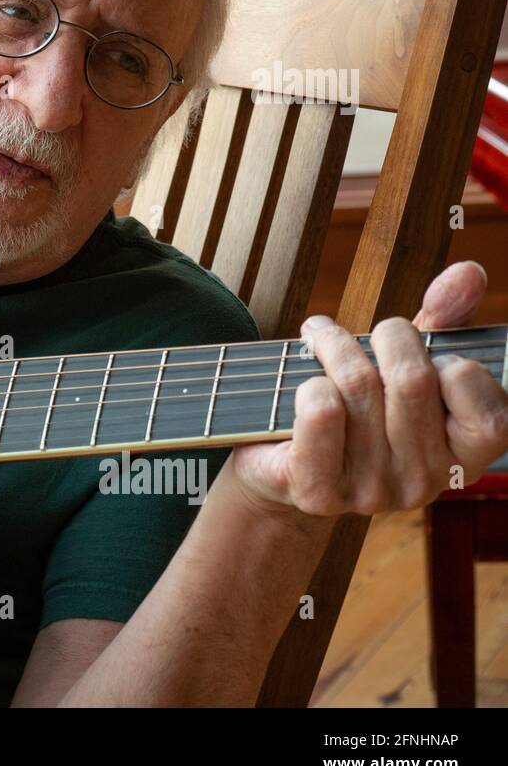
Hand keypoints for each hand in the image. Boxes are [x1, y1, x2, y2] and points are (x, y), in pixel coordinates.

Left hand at [231, 261, 507, 518]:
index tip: (424, 355)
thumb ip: (444, 318)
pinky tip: (305, 380)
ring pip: (359, 385)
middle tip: (361, 330)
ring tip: (319, 335)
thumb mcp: (403, 362)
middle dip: (385, 336)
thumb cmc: (354, 406)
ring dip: (333, 344)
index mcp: (461, 459)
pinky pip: (321, 412)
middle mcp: (423, 484)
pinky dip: (309, 380)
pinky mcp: (318, 491)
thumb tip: (468, 272)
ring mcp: (371, 493)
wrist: (278, 464)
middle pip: (414, 380)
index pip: (492, 414)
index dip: (455, 367)